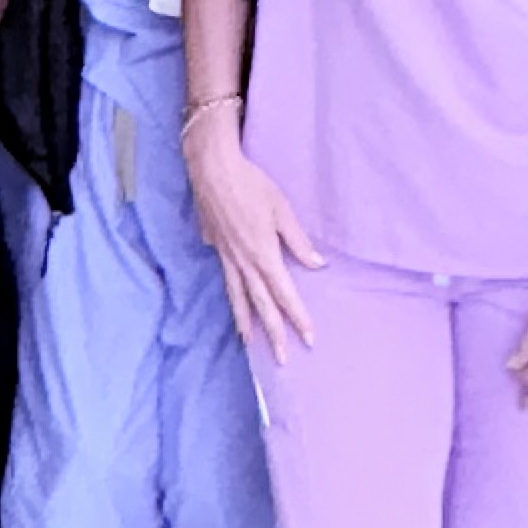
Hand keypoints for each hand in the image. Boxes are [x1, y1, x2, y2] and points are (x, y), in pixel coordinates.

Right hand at [181, 100, 322, 356]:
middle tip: (283, 359)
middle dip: (274, 333)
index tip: (309, 338)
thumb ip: (297, 240)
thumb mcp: (281, 209)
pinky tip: (234, 304)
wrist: (211, 169)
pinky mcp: (215, 247)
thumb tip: (316, 264)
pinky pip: (226, 281)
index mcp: (263, 254)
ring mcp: (226, 257)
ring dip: (246, 323)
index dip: (297, 317)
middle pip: (260, 305)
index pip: (284, 294)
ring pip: (238, 298)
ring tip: (252, 344)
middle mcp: (243, 262)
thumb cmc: (251, 184)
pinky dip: (231, 299)